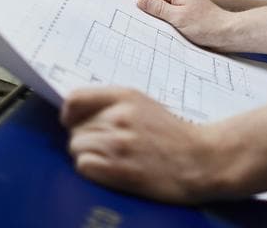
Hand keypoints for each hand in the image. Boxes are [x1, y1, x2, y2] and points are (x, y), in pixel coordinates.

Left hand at [62, 87, 216, 201]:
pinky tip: (108, 170)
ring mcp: (119, 143)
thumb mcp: (143, 105)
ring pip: (76, 148)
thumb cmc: (171, 134)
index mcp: (125, 96)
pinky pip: (84, 166)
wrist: (198, 159)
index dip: (68, 113)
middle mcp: (119, 117)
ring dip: (87, 155)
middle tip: (104, 147)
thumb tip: (76, 113)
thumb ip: (113, 104)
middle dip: (84, 139)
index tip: (73, 122)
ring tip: (108, 159)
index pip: (75, 98)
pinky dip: (91, 170)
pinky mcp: (119, 169)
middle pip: (75, 129)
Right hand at [138, 0, 233, 47]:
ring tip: (150, 29)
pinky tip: (160, 33)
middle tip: (138, 22)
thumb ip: (158, 7)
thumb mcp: (178, 16)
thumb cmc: (206, 24)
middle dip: (145, 8)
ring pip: (159, 8)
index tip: (137, 15)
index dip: (141, 1)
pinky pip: (166, 16)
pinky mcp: (183, 15)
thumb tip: (139, 0)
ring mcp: (180, 5)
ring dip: (154, 18)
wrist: (226, 34)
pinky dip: (161, 23)